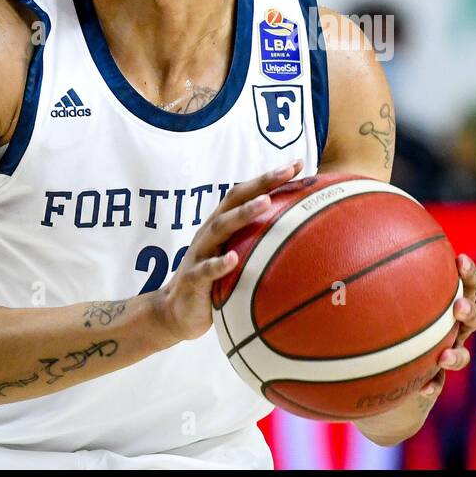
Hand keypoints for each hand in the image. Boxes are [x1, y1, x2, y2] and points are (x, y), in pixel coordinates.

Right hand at [155, 158, 301, 341]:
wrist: (175, 312)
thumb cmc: (214, 281)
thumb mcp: (236, 257)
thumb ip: (258, 243)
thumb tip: (300, 235)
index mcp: (221, 224)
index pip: (245, 194)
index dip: (269, 178)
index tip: (298, 164)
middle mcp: (209, 233)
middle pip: (233, 200)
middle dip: (261, 184)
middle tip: (286, 171)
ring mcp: (199, 254)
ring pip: (220, 228)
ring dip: (243, 214)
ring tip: (266, 202)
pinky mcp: (192, 280)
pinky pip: (205, 270)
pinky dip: (219, 264)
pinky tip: (234, 259)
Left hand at [356, 252, 475, 445]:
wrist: (383, 366)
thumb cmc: (381, 316)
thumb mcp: (378, 294)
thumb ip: (371, 273)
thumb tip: (346, 245)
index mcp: (444, 300)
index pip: (465, 282)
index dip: (468, 272)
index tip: (459, 260)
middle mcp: (450, 327)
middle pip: (475, 317)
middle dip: (470, 310)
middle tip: (458, 307)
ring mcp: (446, 354)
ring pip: (463, 355)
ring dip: (458, 355)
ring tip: (444, 357)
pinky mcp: (434, 379)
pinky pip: (438, 384)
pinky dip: (432, 386)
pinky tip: (423, 389)